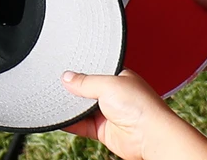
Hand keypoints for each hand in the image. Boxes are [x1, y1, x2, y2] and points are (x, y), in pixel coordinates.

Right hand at [63, 70, 206, 159]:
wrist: (150, 136)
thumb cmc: (141, 106)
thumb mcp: (109, 84)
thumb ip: (85, 81)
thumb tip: (67, 77)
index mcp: (119, 77)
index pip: (94, 71)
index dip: (80, 71)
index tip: (65, 71)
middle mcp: (114, 95)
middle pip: (86, 91)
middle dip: (74, 90)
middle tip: (58, 87)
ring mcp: (108, 113)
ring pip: (82, 109)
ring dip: (71, 107)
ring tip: (55, 101)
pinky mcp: (103, 130)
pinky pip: (82, 126)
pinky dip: (70, 123)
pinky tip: (61, 119)